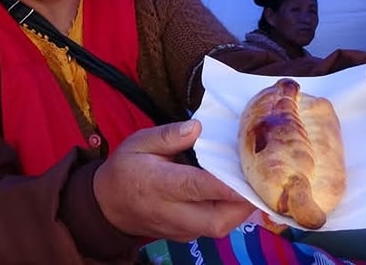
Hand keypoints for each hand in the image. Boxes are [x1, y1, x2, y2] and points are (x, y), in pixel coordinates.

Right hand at [93, 120, 254, 241]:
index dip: (226, 184)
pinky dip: (229, 214)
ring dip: (240, 209)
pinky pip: (213, 229)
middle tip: (258, 177)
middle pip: (216, 219)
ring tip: (250, 183)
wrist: (107, 206)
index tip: (250, 174)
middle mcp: (171, 212)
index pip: (197, 187)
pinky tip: (234, 194)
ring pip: (219, 228)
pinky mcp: (184, 237)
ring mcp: (179, 229)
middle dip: (243, 202)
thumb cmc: (126, 168)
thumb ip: (168, 135)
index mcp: (159, 184)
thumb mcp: (139, 142)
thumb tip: (198, 128)